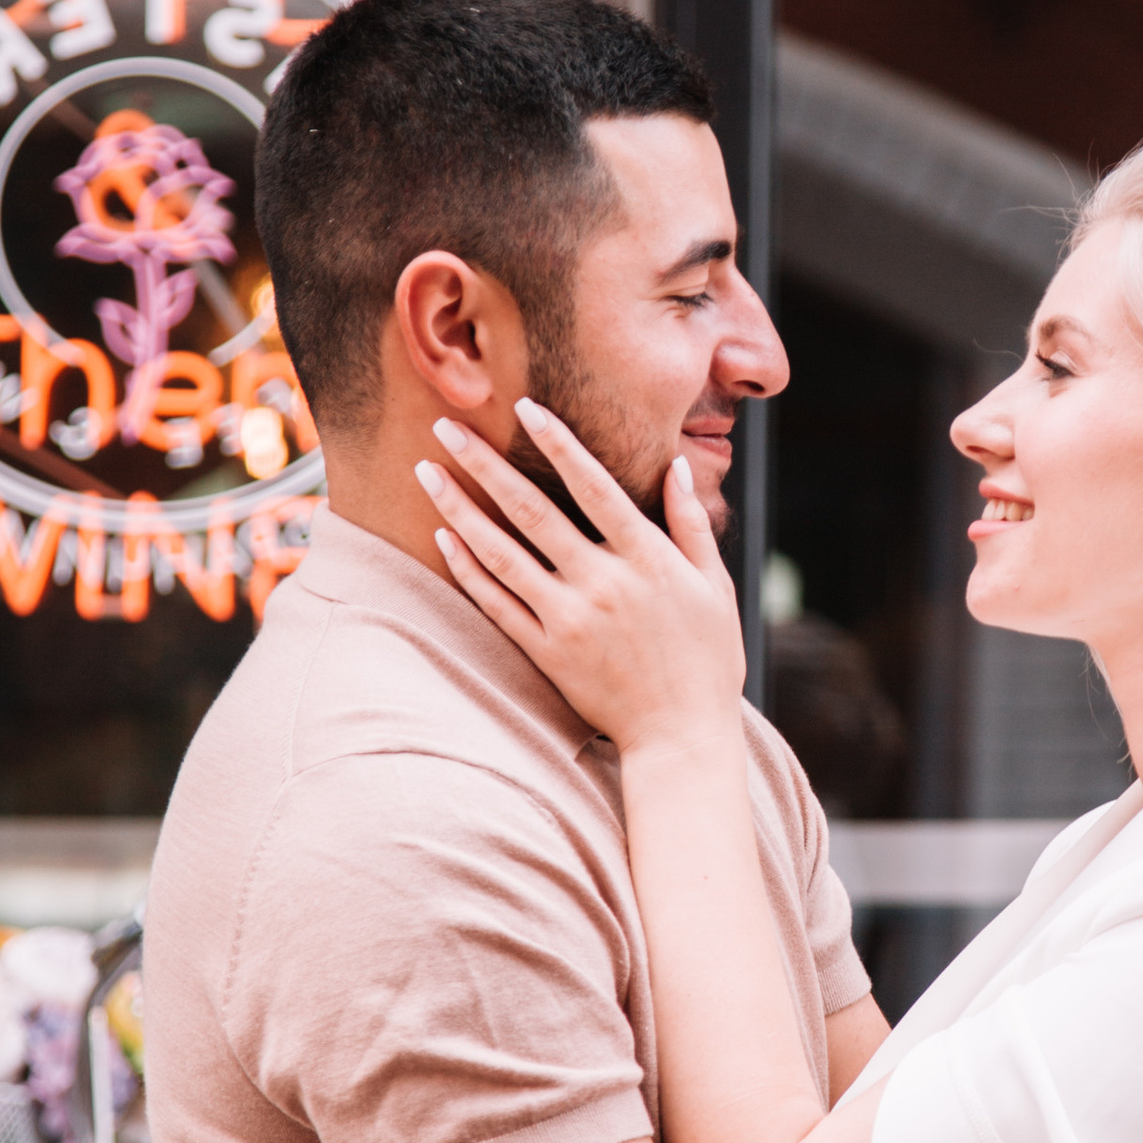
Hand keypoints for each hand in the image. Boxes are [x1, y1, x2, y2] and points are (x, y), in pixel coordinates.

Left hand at [418, 404, 744, 752]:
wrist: (682, 737)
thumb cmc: (707, 660)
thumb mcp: (715, 587)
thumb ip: (691, 525)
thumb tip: (676, 466)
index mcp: (647, 559)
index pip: (593, 486)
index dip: (558, 442)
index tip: (524, 406)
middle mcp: (603, 583)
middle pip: (531, 509)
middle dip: (484, 463)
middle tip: (445, 425)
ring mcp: (569, 619)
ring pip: (502, 553)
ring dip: (460, 508)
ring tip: (426, 472)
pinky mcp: (547, 652)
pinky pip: (497, 604)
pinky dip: (467, 569)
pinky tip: (443, 537)